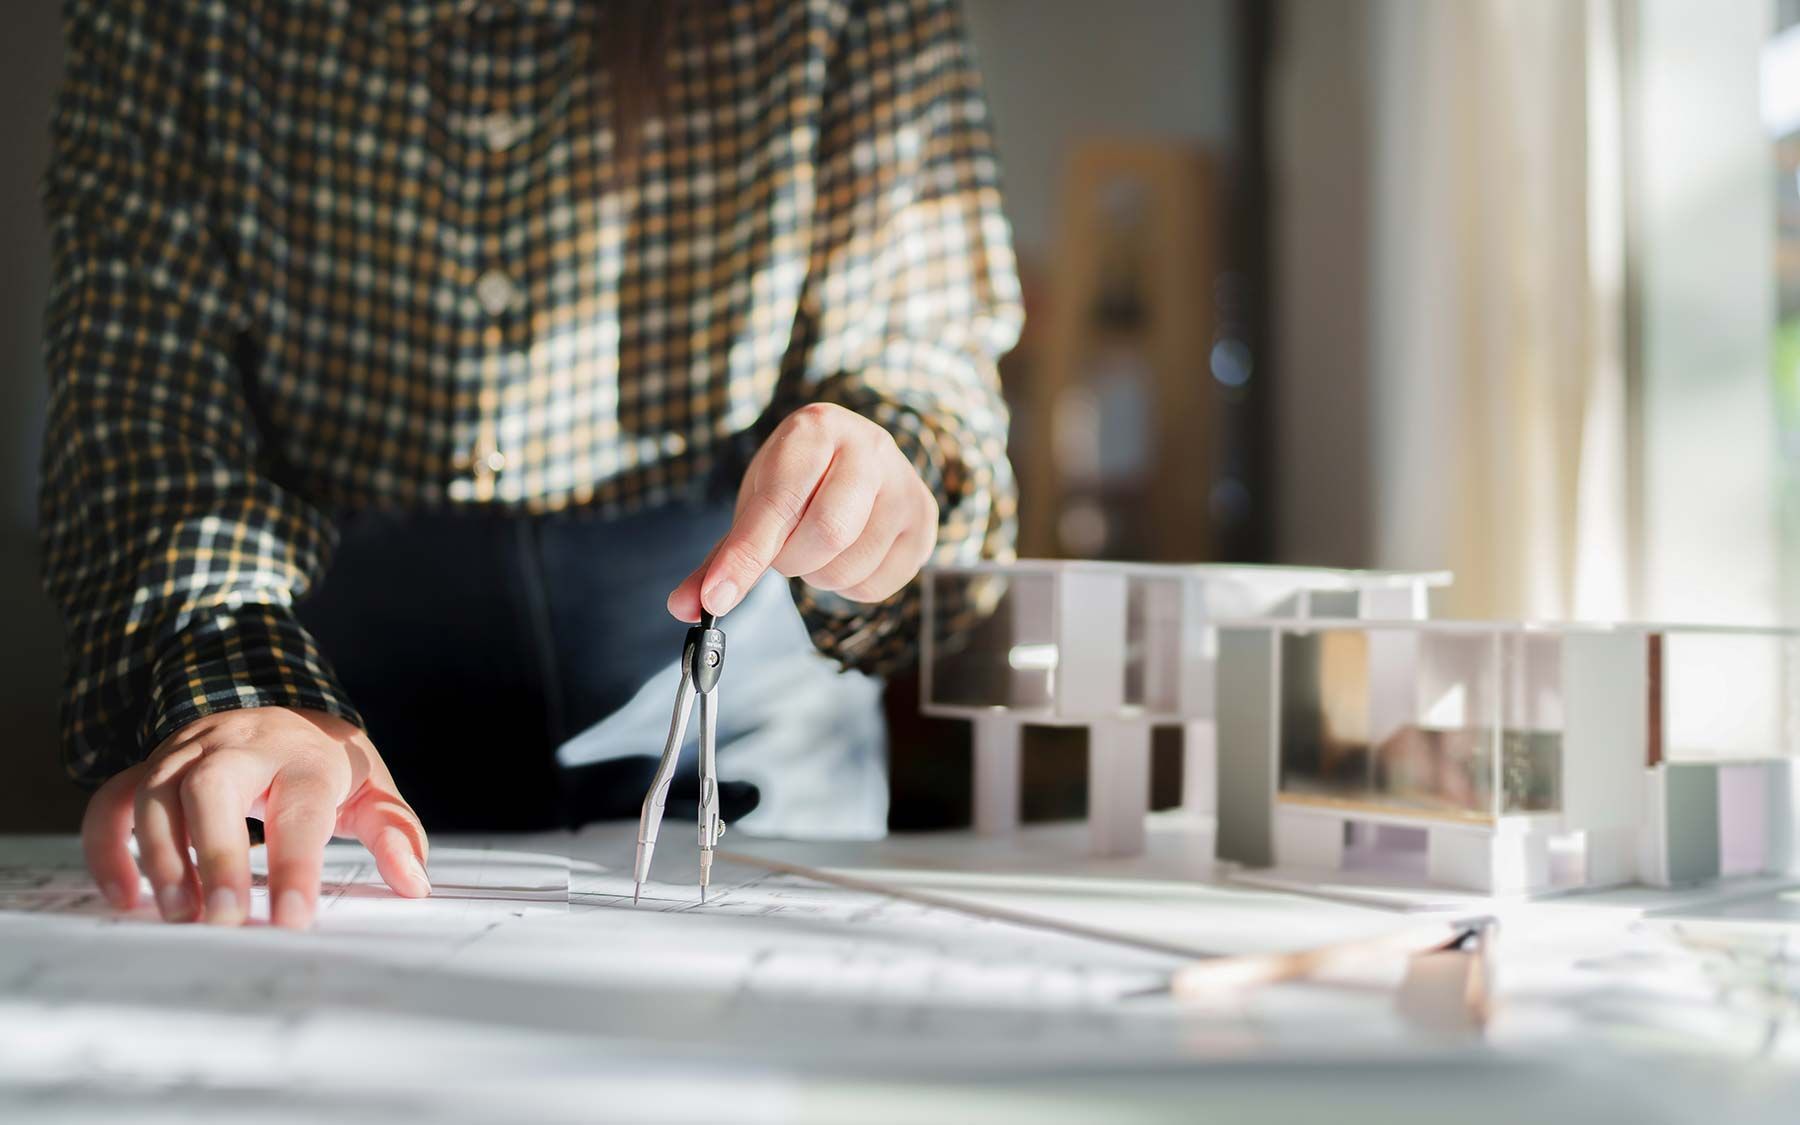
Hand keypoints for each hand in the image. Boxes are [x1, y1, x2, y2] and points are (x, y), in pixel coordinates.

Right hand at [81, 706, 429, 928]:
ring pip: (156, 793)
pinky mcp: (150, 768)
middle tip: (223, 919)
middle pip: (212, 786)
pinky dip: (110, 849)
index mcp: (305, 755)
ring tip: (182, 916)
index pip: (300, 809)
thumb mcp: (372, 789)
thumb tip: (414, 883)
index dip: (296, 865)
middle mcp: (239, 745)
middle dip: (214, 853)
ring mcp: (187, 752)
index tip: (291, 920)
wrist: (285, 714)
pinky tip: (125, 900)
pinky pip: (112, 802)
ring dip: (163, 858)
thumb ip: (395, 833)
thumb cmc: (328, 766)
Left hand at [667, 403, 938, 619]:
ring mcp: (905, 483)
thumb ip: (723, 555)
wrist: (854, 455)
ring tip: (819, 548)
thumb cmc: (799, 480)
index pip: (778, 502)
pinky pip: (879, 584)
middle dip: (792, 561)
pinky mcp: (924, 521)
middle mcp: (869, 446)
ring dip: (820, 576)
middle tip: (784, 553)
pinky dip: (850, 587)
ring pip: (851, 564)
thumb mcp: (756, 502)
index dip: (746, 556)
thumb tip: (683, 607)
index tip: (716, 598)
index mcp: (815, 428)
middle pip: (827, 533)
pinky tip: (848, 556)